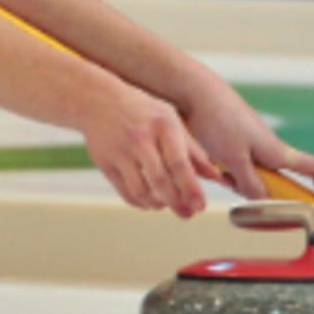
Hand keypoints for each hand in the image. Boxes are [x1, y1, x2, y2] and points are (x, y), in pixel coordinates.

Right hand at [79, 83, 212, 219]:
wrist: (98, 99)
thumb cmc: (140, 110)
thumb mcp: (170, 120)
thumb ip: (193, 149)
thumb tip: (216, 176)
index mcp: (162, 125)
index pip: (179, 163)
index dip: (191, 188)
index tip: (200, 205)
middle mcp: (140, 138)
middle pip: (160, 180)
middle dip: (177, 203)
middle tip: (187, 214)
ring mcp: (120, 151)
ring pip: (141, 191)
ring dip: (158, 205)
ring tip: (168, 205)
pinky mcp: (104, 163)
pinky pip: (125, 192)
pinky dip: (140, 203)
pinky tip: (150, 201)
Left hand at [180, 80, 313, 208]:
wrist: (192, 90)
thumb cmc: (216, 118)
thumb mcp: (234, 159)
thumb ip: (250, 183)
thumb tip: (264, 200)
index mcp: (277, 150)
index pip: (313, 170)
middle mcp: (268, 148)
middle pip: (275, 183)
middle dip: (259, 191)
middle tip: (238, 182)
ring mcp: (250, 145)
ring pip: (250, 177)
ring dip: (235, 180)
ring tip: (216, 164)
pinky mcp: (232, 143)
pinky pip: (233, 168)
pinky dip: (222, 170)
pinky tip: (207, 160)